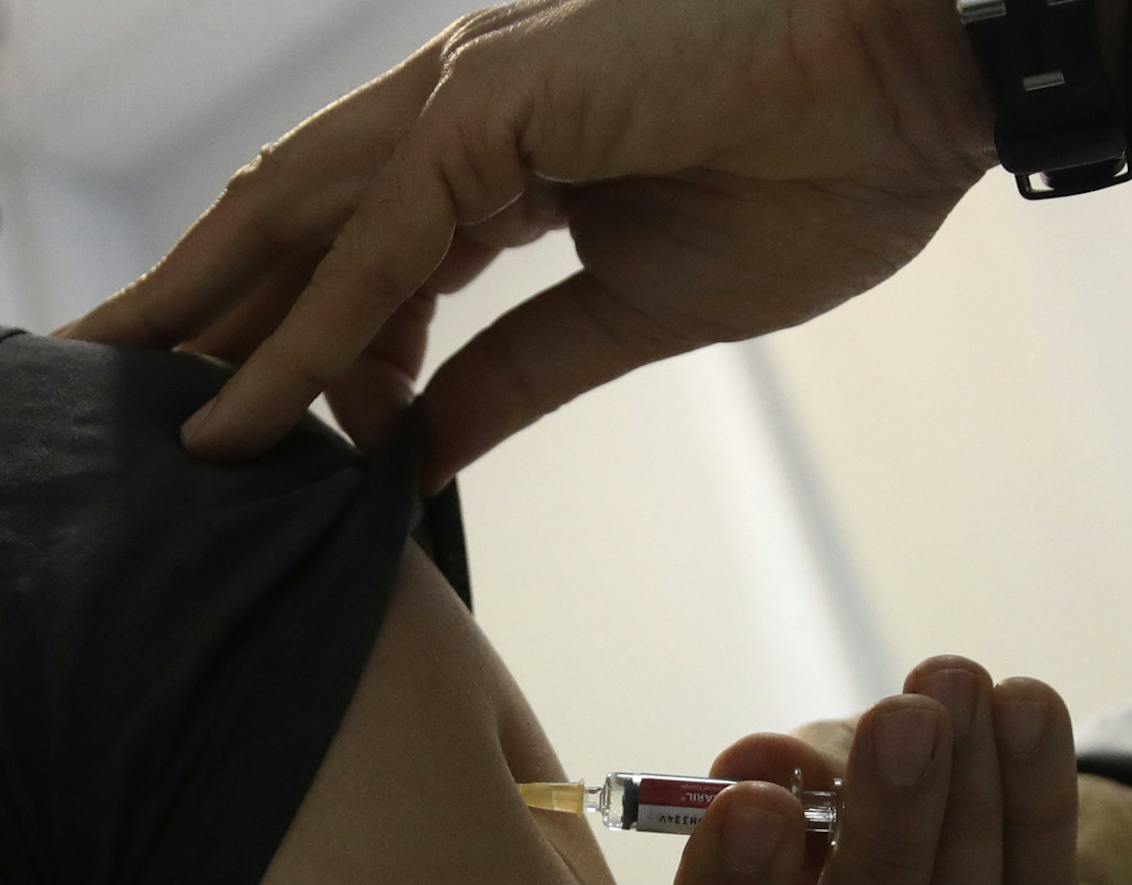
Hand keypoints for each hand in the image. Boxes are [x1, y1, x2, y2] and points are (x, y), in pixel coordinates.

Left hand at [58, 0, 998, 487]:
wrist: (915, 88)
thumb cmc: (817, 173)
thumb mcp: (638, 314)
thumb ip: (517, 373)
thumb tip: (417, 451)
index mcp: (506, 150)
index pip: (359, 254)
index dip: (300, 349)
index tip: (266, 445)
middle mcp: (463, 110)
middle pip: (288, 228)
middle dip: (198, 321)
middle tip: (119, 417)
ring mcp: (470, 98)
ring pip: (296, 226)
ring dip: (206, 326)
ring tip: (127, 420)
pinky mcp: (493, 109)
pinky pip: (374, 247)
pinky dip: (305, 340)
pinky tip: (244, 419)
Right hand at [660, 656, 1131, 884]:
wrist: (1025, 863)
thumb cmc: (886, 830)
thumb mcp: (824, 793)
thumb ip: (789, 780)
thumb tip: (755, 762)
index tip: (755, 800)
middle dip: (883, 847)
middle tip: (904, 723)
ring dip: (969, 812)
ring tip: (964, 688)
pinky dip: (1037, 811)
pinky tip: (1028, 714)